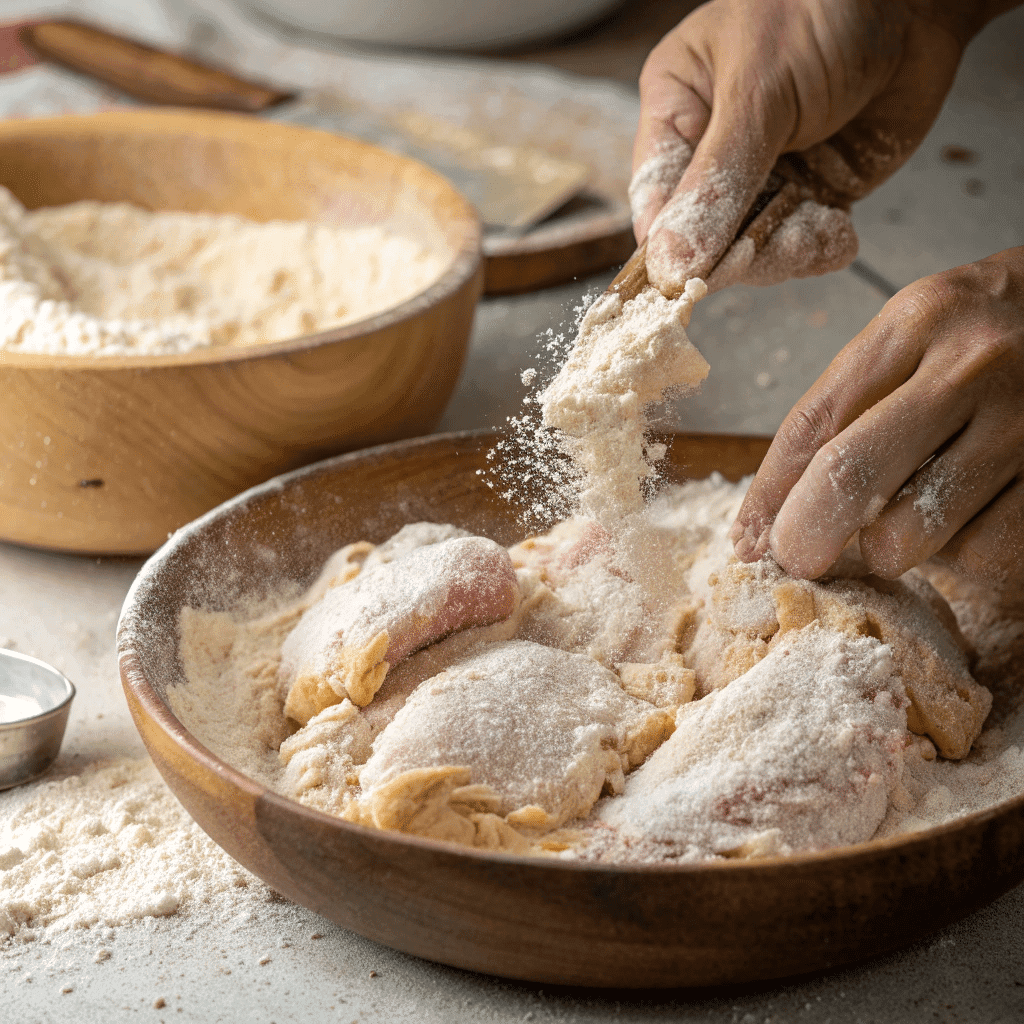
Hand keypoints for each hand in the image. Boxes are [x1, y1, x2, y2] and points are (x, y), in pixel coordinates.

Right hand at [631, 0, 1007, 293]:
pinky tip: (839, 229)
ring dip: (785, 253)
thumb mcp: (759, 91)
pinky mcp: (809, 196)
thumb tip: (669, 262)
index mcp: (677, 112)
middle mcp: (711, 152)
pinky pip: (799, 247)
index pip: (653, 199)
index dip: (665, 246)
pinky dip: (819, 249)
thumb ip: (717, 180)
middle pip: (698, 238)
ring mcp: (762, 178)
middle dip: (736, 252)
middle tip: (771, 250)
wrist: (918, 1)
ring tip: (821, 227)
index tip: (684, 280)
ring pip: (749, 252)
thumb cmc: (824, 11)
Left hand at [730, 247, 1023, 599]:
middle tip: (798, 557)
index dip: (769, 494)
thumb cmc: (978, 341)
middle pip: (853, 475)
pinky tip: (963, 520)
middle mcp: (972, 367)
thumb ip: (840, 414)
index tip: (750, 540)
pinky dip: (960, 555)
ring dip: (889, 546)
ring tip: (902, 518)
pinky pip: (986, 551)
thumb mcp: (906, 343)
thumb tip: (765, 522)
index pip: (815, 423)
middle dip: (807, 534)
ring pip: (915, 529)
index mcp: (915, 323)